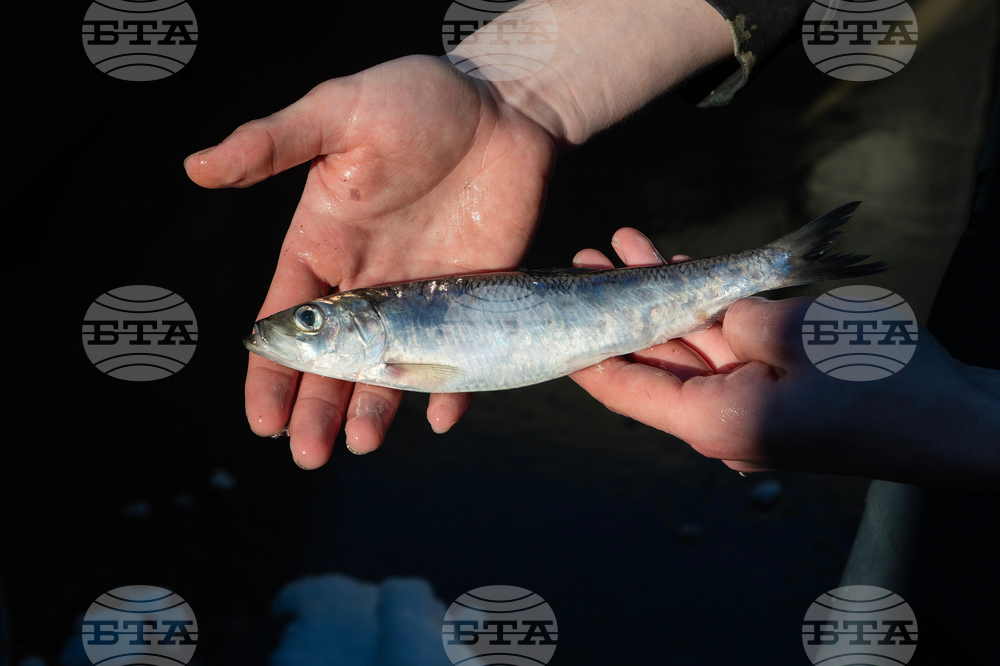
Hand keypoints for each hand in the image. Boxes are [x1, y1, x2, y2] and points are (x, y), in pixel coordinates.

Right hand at [186, 55, 555, 467]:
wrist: (501, 104)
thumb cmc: (414, 98)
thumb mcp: (337, 113)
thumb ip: (272, 143)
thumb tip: (196, 167)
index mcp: (325, 242)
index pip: (288, 320)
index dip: (272, 369)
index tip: (262, 417)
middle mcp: (368, 279)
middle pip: (335, 357)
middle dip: (317, 405)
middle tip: (308, 453)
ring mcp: (422, 294)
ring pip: (392, 364)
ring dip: (374, 407)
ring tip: (360, 444)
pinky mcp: (473, 296)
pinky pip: (461, 353)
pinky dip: (452, 388)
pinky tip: (440, 418)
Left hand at [570, 229, 999, 488]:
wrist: (957, 422)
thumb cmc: (882, 381)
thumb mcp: (797, 333)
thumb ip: (738, 317)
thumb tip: (719, 314)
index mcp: (713, 419)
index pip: (624, 386)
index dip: (584, 348)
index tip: (555, 313)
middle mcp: (720, 421)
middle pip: (654, 361)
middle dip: (622, 304)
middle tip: (588, 257)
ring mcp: (748, 411)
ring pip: (691, 348)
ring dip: (664, 296)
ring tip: (626, 246)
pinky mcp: (774, 396)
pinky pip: (730, 352)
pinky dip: (710, 312)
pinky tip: (686, 267)